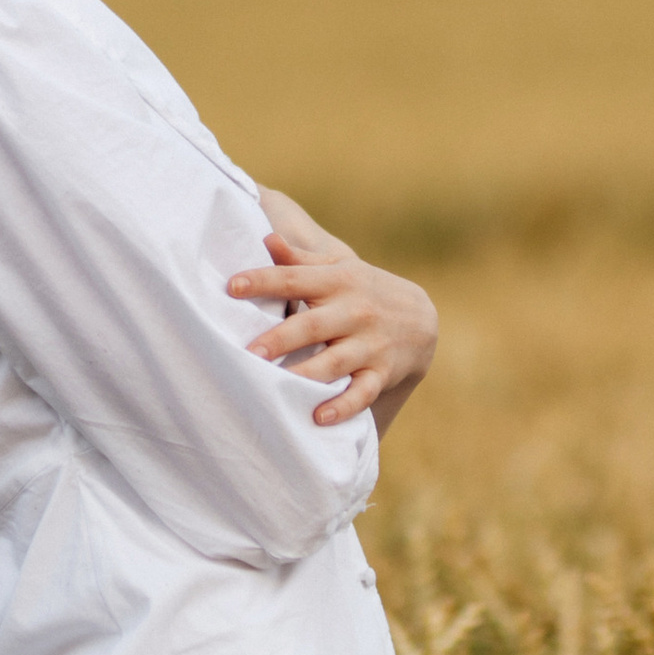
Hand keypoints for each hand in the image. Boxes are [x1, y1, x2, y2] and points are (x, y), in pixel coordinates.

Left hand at [225, 192, 439, 434]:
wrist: (422, 320)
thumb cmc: (364, 290)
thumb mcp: (338, 268)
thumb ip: (300, 259)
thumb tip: (267, 238)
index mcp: (338, 281)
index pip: (295, 279)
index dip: (263, 281)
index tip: (231, 287)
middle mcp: (353, 311)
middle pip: (311, 325)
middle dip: (280, 338)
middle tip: (248, 352)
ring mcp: (369, 345)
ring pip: (334, 361)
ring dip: (305, 374)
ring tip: (275, 385)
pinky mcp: (381, 373)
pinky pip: (361, 393)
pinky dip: (343, 406)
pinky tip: (318, 417)